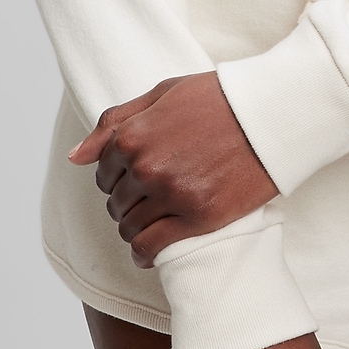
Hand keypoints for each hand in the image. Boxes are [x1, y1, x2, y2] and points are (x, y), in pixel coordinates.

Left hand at [68, 73, 277, 265]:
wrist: (272, 114)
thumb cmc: (219, 98)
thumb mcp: (162, 94)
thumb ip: (115, 122)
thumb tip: (76, 157)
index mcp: (133, 135)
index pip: (104, 173)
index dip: (118, 177)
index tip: (137, 177)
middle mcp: (146, 167)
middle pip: (116, 202)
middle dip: (128, 202)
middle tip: (152, 198)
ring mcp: (172, 194)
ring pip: (130, 227)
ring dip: (136, 228)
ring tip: (156, 222)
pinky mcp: (198, 217)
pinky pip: (152, 248)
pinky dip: (145, 254)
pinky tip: (151, 252)